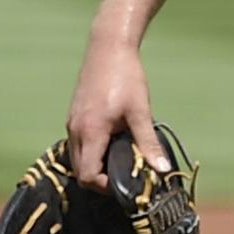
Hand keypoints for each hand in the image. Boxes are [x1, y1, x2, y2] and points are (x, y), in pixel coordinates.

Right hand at [66, 36, 164, 188]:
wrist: (108, 47)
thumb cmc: (126, 76)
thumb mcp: (141, 112)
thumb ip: (149, 143)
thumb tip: (162, 170)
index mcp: (90, 132)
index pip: (88, 176)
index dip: (105, 186)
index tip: (126, 183)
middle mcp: (75, 130)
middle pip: (79, 172)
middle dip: (100, 180)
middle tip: (125, 176)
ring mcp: (71, 123)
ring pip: (77, 159)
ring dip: (95, 166)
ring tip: (121, 160)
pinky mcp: (73, 116)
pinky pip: (77, 145)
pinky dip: (91, 153)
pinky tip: (111, 144)